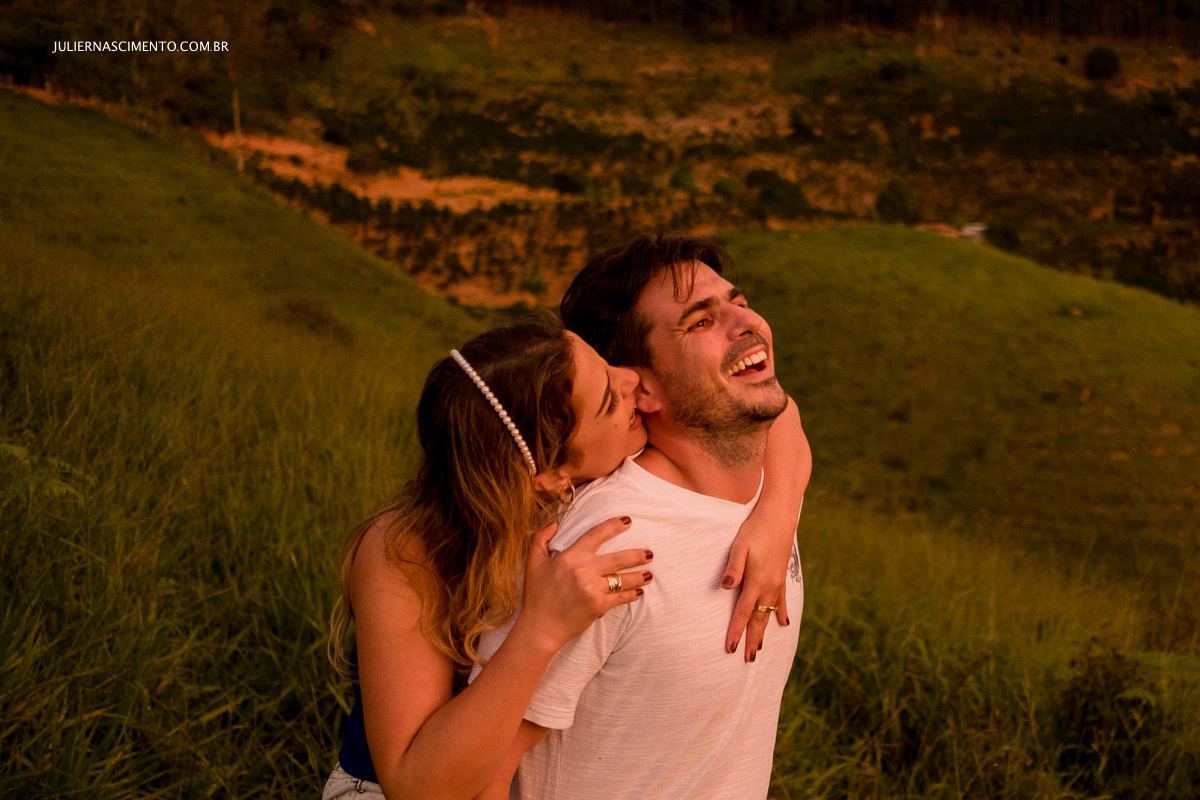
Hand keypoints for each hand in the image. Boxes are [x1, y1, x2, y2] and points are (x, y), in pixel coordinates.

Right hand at [519, 516, 652, 651]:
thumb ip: (540, 540)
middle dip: (637, 555)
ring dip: (639, 576)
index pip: (597, 535)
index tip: (628, 521)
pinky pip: (620, 598)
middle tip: (650, 553)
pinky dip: (631, 595)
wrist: (540, 626)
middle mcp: (584, 570)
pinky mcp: (598, 605)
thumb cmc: (537, 595)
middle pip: (618, 558)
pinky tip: (639, 592)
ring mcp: (593, 588)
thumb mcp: (533, 563)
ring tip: (649, 574)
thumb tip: (554, 524)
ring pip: (623, 579)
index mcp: (571, 557)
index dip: (614, 526)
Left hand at [721, 519, 791, 661]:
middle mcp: (769, 587)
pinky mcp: (782, 577)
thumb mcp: (739, 547)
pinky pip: (782, 601)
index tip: (730, 648)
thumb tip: (725, 588)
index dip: (736, 632)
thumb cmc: (755, 530)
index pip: (743, 613)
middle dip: (752, 640)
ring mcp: (778, 583)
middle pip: (759, 619)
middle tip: (747, 658)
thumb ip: (733, 568)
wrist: (779, 517)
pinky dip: (782, 614)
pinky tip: (783, 624)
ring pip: (770, 614)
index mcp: (757, 581)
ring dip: (765, 631)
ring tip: (761, 648)